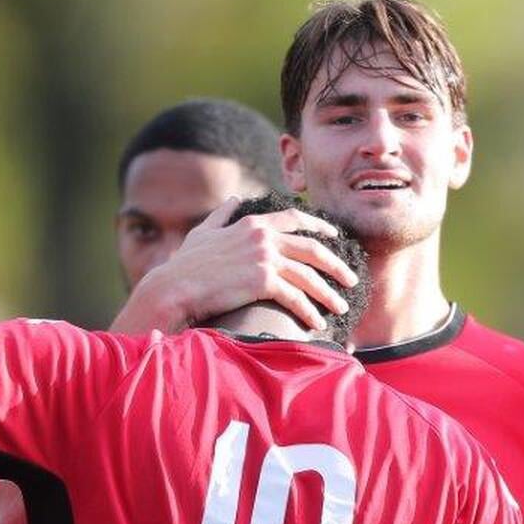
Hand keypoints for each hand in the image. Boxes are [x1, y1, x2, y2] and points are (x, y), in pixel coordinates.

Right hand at [124, 197, 357, 333]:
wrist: (173, 288)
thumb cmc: (184, 265)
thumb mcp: (203, 232)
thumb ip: (222, 214)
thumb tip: (234, 199)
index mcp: (253, 223)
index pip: (295, 219)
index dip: (319, 227)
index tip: (335, 237)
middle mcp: (262, 236)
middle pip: (312, 248)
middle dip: (336, 265)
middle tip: (350, 279)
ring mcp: (264, 258)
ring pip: (309, 275)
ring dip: (328, 294)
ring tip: (339, 308)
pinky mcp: (262, 282)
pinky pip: (295, 297)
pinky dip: (309, 311)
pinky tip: (316, 323)